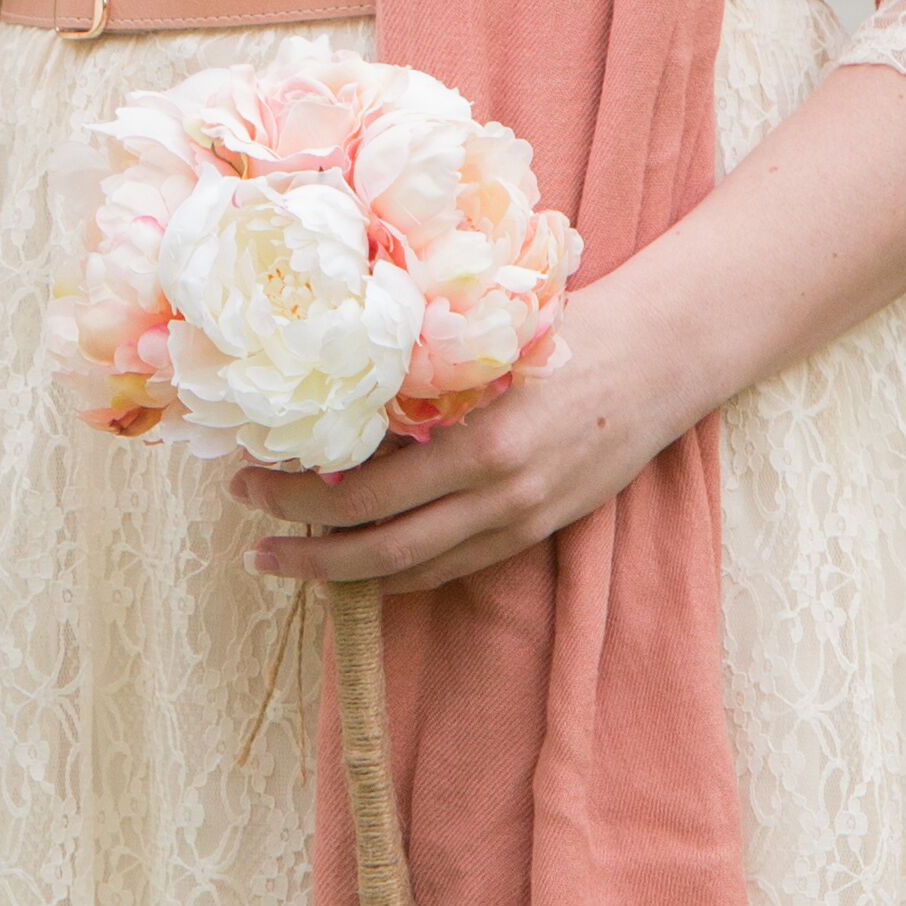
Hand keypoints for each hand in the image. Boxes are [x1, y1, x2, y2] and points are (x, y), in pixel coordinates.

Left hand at [235, 288, 728, 596]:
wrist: (660, 358)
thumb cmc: (565, 330)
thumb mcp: (483, 345)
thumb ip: (418, 378)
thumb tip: (326, 390)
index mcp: (479, 444)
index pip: (366, 495)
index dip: (296, 499)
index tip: (245, 485)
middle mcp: (500, 496)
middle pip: (382, 551)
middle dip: (308, 555)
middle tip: (253, 546)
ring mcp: (523, 521)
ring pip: (418, 572)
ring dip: (349, 575)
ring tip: (292, 563)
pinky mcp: (539, 531)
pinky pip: (456, 567)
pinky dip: (403, 572)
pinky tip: (364, 562)